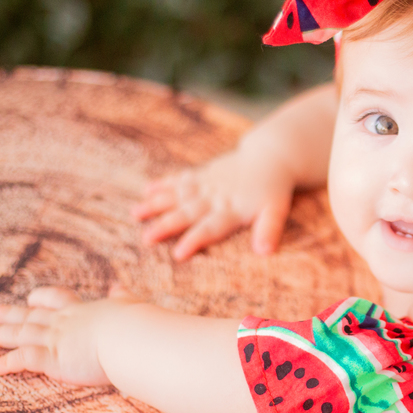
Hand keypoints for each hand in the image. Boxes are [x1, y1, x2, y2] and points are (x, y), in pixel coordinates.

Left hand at [0, 284, 138, 384]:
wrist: (131, 336)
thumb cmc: (136, 323)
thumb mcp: (130, 305)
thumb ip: (123, 298)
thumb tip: (120, 287)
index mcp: (83, 311)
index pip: (58, 300)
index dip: (43, 299)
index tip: (32, 298)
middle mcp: (64, 322)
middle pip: (30, 316)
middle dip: (9, 314)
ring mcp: (56, 339)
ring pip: (20, 335)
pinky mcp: (52, 358)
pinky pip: (23, 360)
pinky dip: (6, 364)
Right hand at [131, 148, 294, 259]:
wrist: (271, 157)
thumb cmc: (273, 190)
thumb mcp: (277, 210)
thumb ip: (269, 230)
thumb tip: (264, 252)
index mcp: (233, 209)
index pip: (211, 228)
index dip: (195, 240)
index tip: (178, 254)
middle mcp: (216, 197)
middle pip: (188, 212)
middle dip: (167, 225)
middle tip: (146, 238)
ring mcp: (208, 184)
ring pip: (178, 194)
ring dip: (157, 203)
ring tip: (135, 213)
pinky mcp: (204, 174)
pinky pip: (182, 178)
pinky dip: (164, 183)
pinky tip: (147, 189)